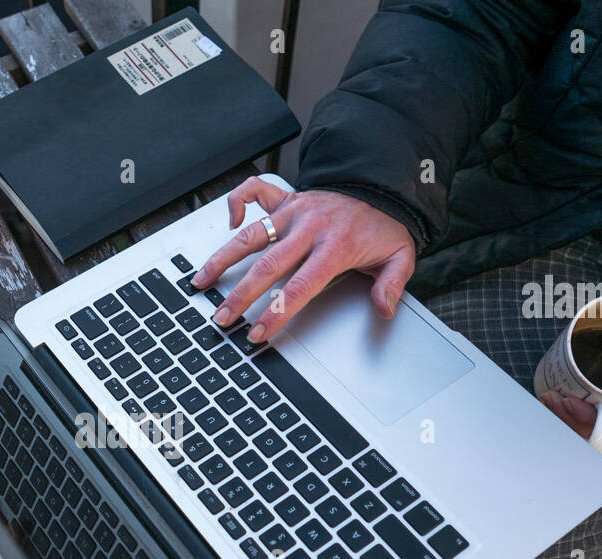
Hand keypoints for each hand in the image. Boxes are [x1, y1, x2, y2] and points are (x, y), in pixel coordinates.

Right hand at [190, 178, 416, 342]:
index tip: (257, 332)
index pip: (299, 286)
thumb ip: (392, 284)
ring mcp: (294, 211)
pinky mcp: (286, 198)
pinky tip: (228, 224)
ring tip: (201, 280)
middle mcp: (309, 228)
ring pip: (251, 235)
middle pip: (267, 266)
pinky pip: (254, 191)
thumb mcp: (400, 256)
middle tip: (222, 317)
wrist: (380, 184)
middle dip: (240, 295)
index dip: (276, 312)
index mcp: (335, 246)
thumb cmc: (383, 224)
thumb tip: (383, 309)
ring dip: (223, 259)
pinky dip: (237, 202)